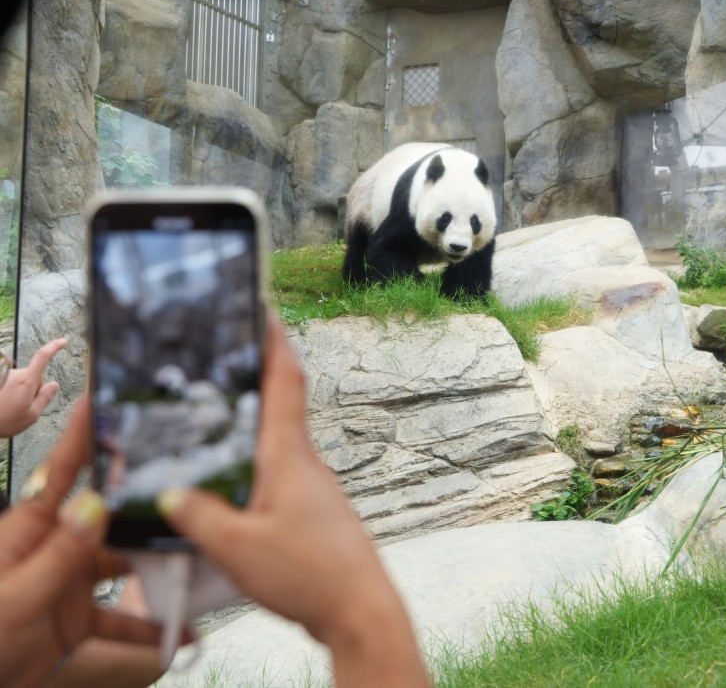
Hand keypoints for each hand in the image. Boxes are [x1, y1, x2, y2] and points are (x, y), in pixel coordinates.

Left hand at [0, 337, 66, 437]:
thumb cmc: (3, 422)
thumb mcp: (32, 415)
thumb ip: (45, 398)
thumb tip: (54, 385)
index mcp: (26, 381)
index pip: (42, 357)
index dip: (54, 347)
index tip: (62, 341)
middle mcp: (13, 374)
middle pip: (32, 376)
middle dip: (32, 389)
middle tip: (24, 407)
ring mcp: (2, 375)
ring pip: (19, 380)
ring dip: (19, 391)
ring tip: (9, 408)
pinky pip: (8, 382)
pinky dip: (8, 392)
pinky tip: (3, 403)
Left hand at [0, 404, 162, 686]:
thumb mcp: (16, 597)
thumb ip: (60, 555)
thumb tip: (96, 507)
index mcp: (27, 530)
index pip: (63, 471)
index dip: (85, 435)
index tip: (108, 401)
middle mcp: (52, 548)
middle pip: (110, 516)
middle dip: (147, 506)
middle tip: (186, 491)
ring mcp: (65, 583)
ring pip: (123, 564)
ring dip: (157, 568)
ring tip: (194, 567)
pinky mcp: (73, 618)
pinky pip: (119, 617)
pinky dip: (148, 626)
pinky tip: (176, 631)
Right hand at [156, 316, 430, 686]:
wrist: (360, 610)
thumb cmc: (308, 574)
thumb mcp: (236, 547)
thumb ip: (198, 516)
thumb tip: (171, 493)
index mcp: (289, 456)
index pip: (284, 382)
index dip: (274, 342)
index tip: (263, 310)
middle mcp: (305, 462)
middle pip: (279, 406)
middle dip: (252, 379)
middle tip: (218, 360)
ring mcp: (313, 486)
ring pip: (278, 443)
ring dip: (250, 426)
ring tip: (211, 420)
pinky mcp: (314, 511)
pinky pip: (279, 474)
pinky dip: (254, 465)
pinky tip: (230, 484)